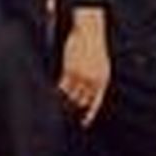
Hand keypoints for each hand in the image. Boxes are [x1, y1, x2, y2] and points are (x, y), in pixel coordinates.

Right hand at [58, 6, 110, 127]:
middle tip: (65, 116)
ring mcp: (81, 75)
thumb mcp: (100, 66)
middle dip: (74, 109)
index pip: (95, 104)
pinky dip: (57, 90)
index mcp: (103, 80)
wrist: (89, 31)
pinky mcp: (69, 69)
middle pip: (81, 102)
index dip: (89, 115)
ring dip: (64, 101)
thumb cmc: (94, 48)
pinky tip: (53, 93)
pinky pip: (62, 85)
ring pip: (71, 95)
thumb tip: (84, 95)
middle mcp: (93, 80)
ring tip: (56, 107)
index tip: (82, 124)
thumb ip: (93, 81)